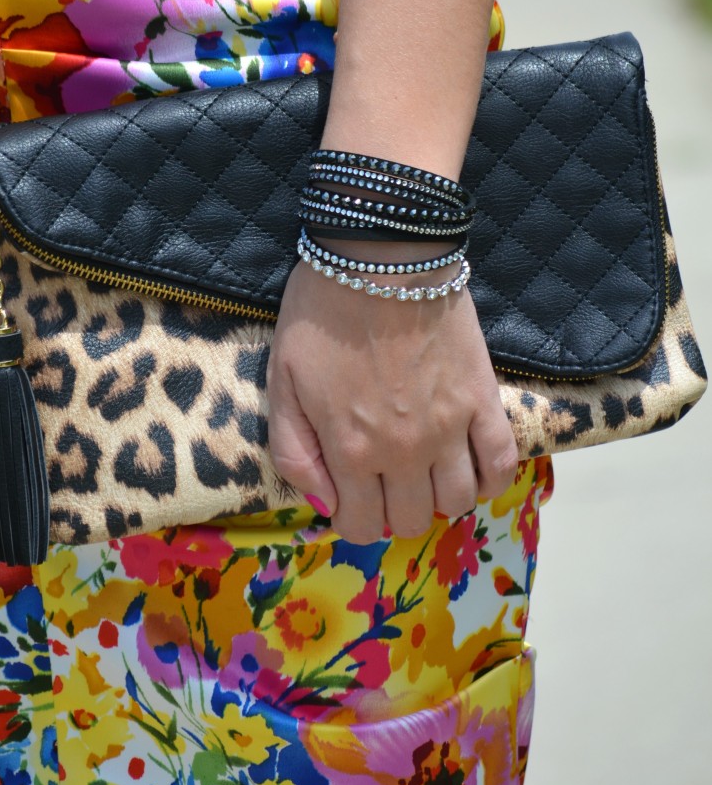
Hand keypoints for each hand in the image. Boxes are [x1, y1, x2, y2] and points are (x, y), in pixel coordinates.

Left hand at [267, 259, 518, 544]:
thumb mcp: (282, 382)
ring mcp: (450, 428)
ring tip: (426, 471)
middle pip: (410, 521)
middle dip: (391, 511)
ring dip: (439, 498)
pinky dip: (491, 479)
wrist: (380, 259)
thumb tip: (324, 502)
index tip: (351, 496)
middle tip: (385, 479)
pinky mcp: (484, 400)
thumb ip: (295, 451)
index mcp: (350, 449)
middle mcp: (404, 451)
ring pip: (458, 502)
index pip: (359, 526)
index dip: (352, 519)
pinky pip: (503, 464)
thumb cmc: (322, 315)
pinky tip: (472, 466)